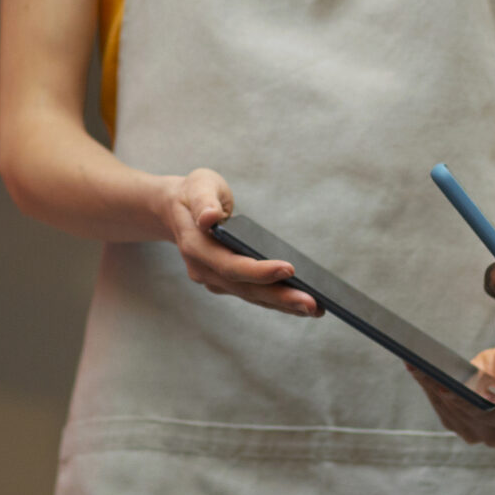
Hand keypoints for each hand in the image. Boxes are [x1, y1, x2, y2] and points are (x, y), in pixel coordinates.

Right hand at [157, 168, 319, 316]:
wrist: (177, 210)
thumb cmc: (194, 194)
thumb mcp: (198, 186)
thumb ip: (203, 200)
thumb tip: (209, 217)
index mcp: (196, 246)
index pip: (230, 265)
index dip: (259, 271)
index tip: (290, 269)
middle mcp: (204, 270)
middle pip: (245, 288)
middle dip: (280, 297)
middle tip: (313, 305)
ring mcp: (215, 279)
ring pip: (252, 296)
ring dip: (283, 305)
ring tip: (316, 309)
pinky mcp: (227, 282)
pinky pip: (253, 294)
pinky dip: (277, 301)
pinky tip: (302, 305)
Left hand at [406, 340, 494, 444]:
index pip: (488, 414)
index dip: (465, 401)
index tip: (445, 388)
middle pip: (462, 413)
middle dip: (441, 388)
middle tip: (422, 368)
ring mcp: (474, 434)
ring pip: (447, 410)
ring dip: (430, 385)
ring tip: (415, 364)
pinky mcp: (457, 426)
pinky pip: (439, 406)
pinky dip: (428, 386)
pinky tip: (416, 368)